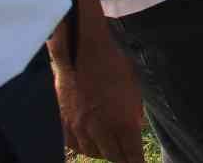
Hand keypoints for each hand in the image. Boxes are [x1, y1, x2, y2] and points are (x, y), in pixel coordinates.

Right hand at [53, 38, 144, 162]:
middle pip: (113, 157)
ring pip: (93, 152)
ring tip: (110, 146)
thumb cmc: (114, 65)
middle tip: (128, 155)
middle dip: (123, 158)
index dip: (137, 162)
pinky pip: (75, 145)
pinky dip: (85, 146)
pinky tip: (91, 141)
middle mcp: (100, 130)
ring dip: (104, 152)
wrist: (83, 51)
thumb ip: (134, 114)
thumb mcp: (134, 89)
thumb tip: (135, 129)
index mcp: (122, 122)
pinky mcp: (65, 123)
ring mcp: (80, 128)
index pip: (132, 156)